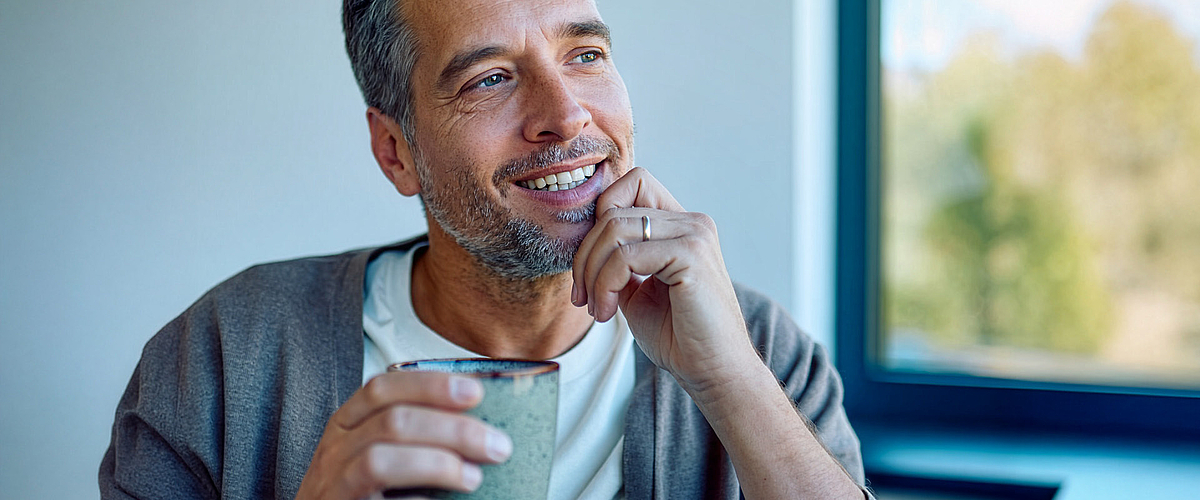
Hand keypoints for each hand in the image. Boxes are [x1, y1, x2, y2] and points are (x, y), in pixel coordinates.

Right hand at [295, 371, 512, 499]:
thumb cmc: (366, 490)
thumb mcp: (384, 450)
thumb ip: (417, 432)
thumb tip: (481, 424)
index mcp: (348, 422)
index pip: (382, 388)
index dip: (430, 385)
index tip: (475, 392)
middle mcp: (335, 448)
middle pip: (393, 422)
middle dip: (452, 429)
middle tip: (497, 445)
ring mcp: (333, 484)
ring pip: (380, 461)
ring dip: (436, 464)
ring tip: (473, 478)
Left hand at [571, 167, 757, 392]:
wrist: (712, 372)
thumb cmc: (678, 337)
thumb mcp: (637, 290)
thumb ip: (617, 260)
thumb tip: (585, 242)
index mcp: (682, 225)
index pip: (632, 183)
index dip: (600, 215)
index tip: (590, 267)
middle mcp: (692, 222)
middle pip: (613, 211)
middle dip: (584, 256)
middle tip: (583, 297)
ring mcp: (694, 234)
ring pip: (614, 230)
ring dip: (592, 274)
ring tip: (598, 309)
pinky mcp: (691, 255)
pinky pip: (625, 256)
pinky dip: (605, 284)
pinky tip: (609, 312)